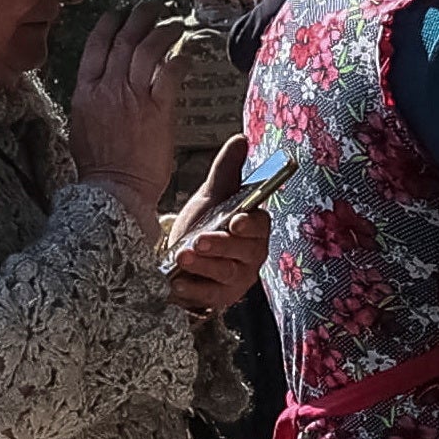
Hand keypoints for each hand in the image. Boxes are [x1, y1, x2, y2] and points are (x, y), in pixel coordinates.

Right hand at [66, 4, 184, 196]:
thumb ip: (92, 100)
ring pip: (147, 50)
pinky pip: (168, 75)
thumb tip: (100, 86)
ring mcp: (132, 98)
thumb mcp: (81, 126)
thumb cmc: (99, 166)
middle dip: (139, 17)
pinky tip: (185, 52)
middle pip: (124, 40)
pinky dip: (178, 59)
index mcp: (85, 92)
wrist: (113, 189)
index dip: (108, 24)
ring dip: (162, 31)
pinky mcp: (157, 111)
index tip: (118, 13)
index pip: (96, 46)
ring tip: (174, 23)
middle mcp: (107, 89)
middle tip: (151, 6)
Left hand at [162, 134, 269, 313]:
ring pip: (226, 273)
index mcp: (254, 228)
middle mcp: (251, 255)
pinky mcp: (220, 298)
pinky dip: (194, 290)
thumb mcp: (213, 196)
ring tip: (182, 257)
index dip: (250, 224)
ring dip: (204, 266)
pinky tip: (177, 283)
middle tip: (198, 241)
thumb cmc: (204, 223)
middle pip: (243, 251)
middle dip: (220, 245)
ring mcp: (237, 279)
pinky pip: (210, 297)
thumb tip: (241, 140)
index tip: (235, 220)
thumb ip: (227, 170)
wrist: (180, 256)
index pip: (260, 226)